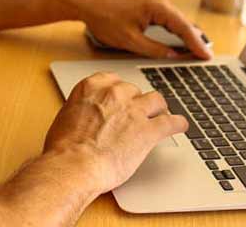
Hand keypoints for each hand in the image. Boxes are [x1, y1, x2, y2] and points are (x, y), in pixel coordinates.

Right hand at [44, 72, 187, 192]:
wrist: (73, 165)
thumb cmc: (64, 149)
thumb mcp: (66, 118)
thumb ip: (81, 111)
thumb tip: (84, 118)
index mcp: (92, 87)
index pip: (113, 79)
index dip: (119, 91)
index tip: (122, 97)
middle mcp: (115, 93)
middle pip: (134, 90)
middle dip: (136, 102)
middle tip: (137, 113)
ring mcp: (134, 110)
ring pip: (156, 100)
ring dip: (159, 108)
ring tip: (161, 115)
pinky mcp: (149, 130)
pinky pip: (170, 122)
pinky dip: (177, 124)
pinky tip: (180, 126)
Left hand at [78, 0, 211, 59]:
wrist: (86, 1)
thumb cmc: (104, 18)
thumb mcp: (131, 41)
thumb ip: (155, 50)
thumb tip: (173, 56)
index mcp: (157, 6)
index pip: (184, 28)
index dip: (197, 44)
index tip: (207, 56)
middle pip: (183, 22)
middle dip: (195, 39)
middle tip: (206, 56)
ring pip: (176, 19)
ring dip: (186, 34)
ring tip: (197, 50)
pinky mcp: (147, 1)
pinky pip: (167, 16)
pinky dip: (175, 28)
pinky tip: (179, 38)